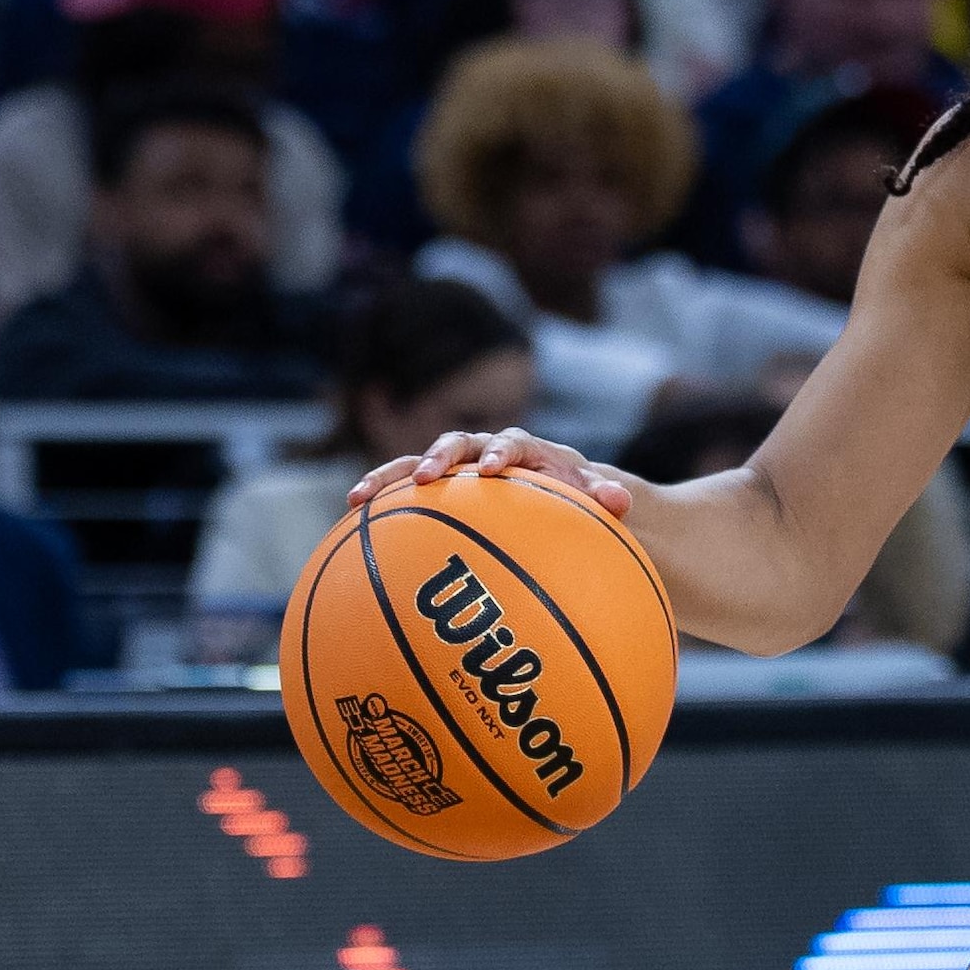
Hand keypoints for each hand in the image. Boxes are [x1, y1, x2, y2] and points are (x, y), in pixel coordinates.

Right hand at [353, 424, 640, 520]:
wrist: (557, 492)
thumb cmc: (576, 497)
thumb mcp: (593, 500)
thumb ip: (604, 499)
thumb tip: (622, 502)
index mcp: (526, 449)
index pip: (514, 442)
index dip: (502, 452)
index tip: (494, 470)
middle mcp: (485, 451)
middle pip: (457, 444)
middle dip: (440, 457)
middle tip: (427, 476)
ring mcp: (456, 470)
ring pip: (416, 465)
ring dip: (388, 478)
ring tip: (358, 497)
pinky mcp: (434, 491)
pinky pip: (400, 497)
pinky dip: (377, 505)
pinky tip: (348, 527)